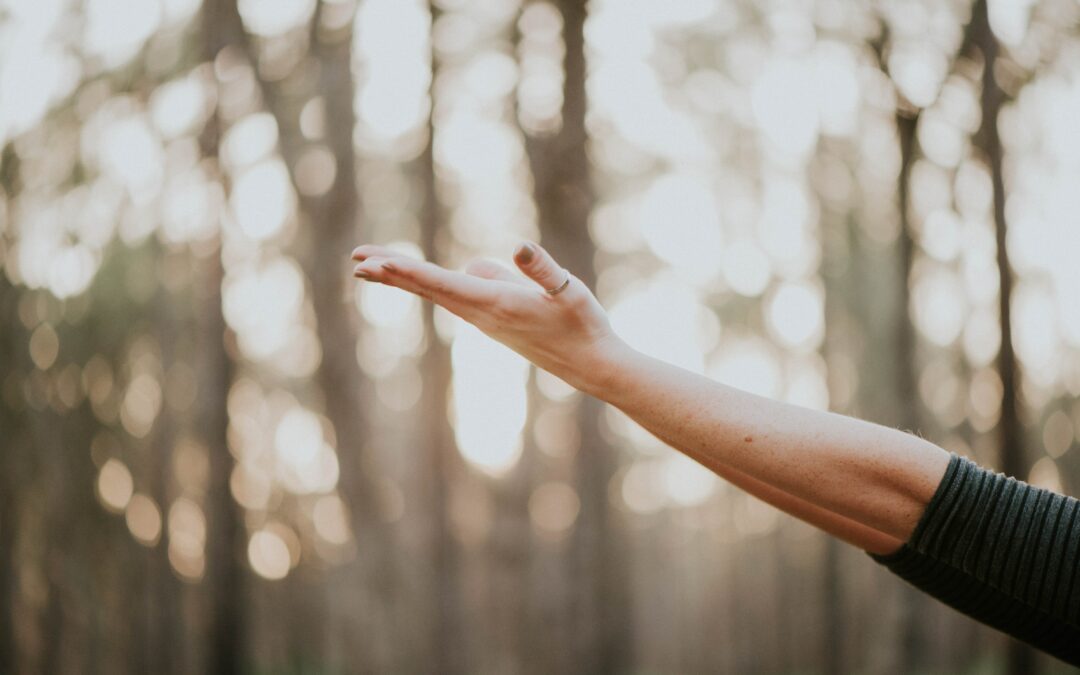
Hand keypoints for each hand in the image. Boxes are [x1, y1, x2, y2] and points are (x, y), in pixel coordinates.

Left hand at [350, 241, 627, 392]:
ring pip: (437, 293)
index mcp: (496, 303)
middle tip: (356, 261)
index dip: (407, 271)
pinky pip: (453, 297)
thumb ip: (543, 270)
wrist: (592, 365)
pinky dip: (428, 285)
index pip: (442, 284)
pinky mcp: (494, 321)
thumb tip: (518, 247)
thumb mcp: (569, 291)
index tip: (375, 263)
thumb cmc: (584, 326)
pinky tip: (424, 277)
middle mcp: (483, 314)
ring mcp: (486, 320)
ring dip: (404, 278)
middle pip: (428, 289)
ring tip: (373, 266)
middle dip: (391, 273)